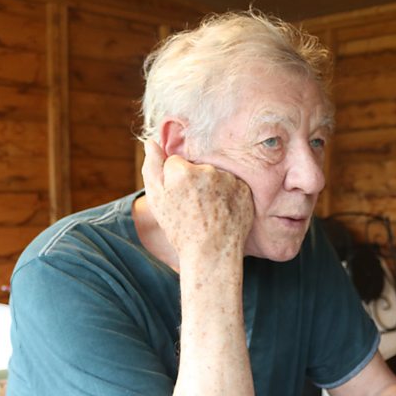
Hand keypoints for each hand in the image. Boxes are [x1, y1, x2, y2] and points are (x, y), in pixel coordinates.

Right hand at [141, 140, 254, 262]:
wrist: (212, 253)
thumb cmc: (180, 229)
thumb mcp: (157, 200)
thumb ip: (152, 167)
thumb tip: (151, 142)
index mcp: (182, 169)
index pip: (175, 163)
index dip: (173, 181)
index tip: (177, 198)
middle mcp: (208, 169)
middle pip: (196, 167)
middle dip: (193, 181)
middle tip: (193, 207)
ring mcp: (229, 179)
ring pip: (215, 175)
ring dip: (211, 187)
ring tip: (209, 210)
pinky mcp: (244, 189)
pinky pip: (232, 185)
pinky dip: (227, 195)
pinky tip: (222, 211)